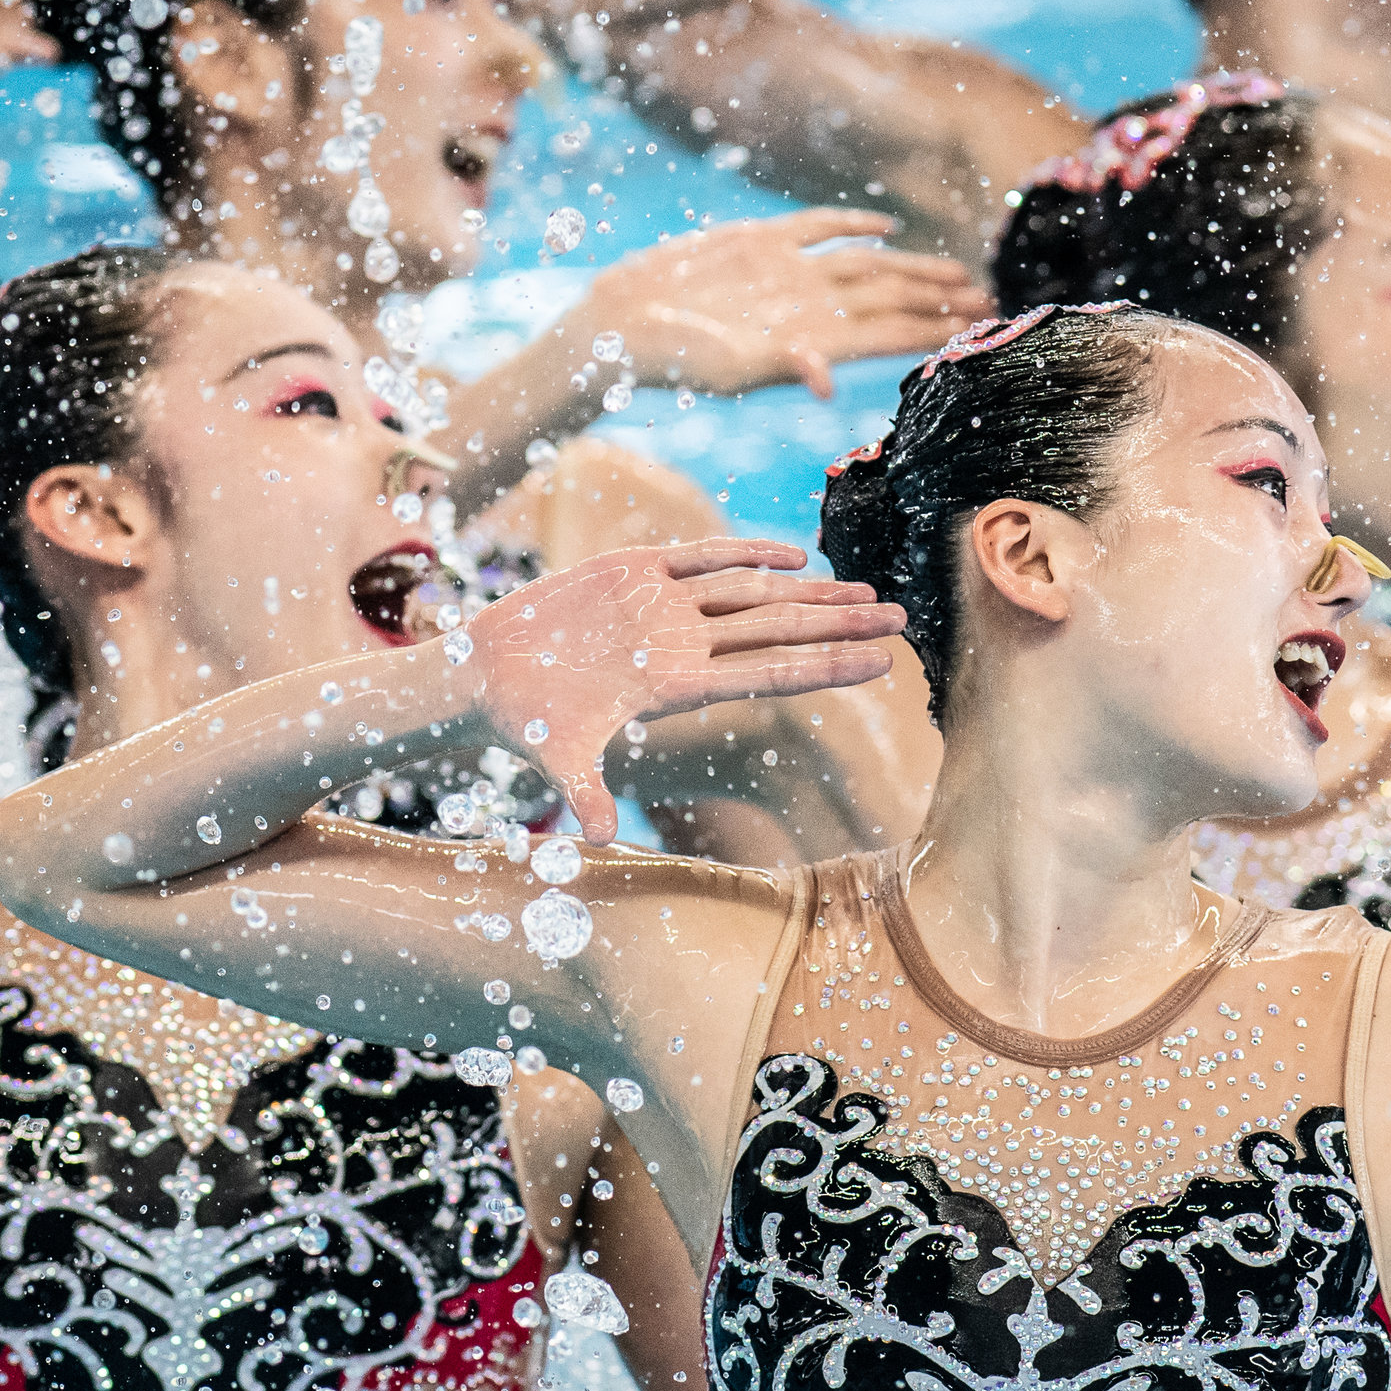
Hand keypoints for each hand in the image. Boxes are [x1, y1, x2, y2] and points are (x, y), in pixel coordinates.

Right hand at [466, 539, 905, 841]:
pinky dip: (746, 550)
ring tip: (865, 591)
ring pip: (753, 592)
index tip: (882, 665)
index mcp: (677, 684)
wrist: (487, 673)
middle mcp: (682, 643)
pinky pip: (703, 555)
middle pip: (779, 631)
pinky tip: (795, 554)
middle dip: (841, 625)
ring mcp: (663, 605)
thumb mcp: (555, 755)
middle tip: (903, 620)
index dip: (826, 668)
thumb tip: (594, 839)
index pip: (769, 675)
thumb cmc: (524, 718)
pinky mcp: (634, 568)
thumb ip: (582, 792)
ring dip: (811, 590)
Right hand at [583, 211, 992, 400]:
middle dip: (938, 299)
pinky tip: (885, 227)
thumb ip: (784, 366)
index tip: (978, 328)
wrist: (622, 322)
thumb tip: (827, 382)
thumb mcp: (731, 369)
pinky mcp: (759, 242)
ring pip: (868, 266)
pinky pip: (818, 228)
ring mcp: (788, 272)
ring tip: (959, 272)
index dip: (933, 328)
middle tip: (989, 299)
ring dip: (912, 267)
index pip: (889, 332)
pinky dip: (851, 225)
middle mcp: (810, 305)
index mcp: (814, 337)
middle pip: (890, 298)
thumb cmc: (675, 360)